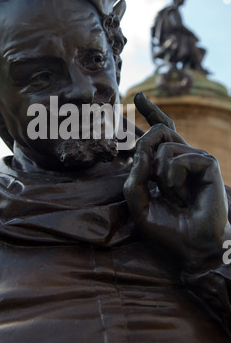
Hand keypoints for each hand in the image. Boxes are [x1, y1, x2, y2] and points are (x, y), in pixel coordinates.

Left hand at [124, 93, 228, 271]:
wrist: (190, 246)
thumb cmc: (166, 227)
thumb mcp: (139, 203)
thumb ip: (135, 176)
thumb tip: (141, 149)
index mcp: (167, 165)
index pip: (160, 132)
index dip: (150, 112)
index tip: (138, 96)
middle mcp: (182, 157)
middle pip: (161, 127)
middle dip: (146, 142)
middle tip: (151, 174)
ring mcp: (195, 158)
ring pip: (162, 145)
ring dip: (159, 175)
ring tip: (173, 196)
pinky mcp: (206, 162)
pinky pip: (176, 158)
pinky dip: (172, 179)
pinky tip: (182, 195)